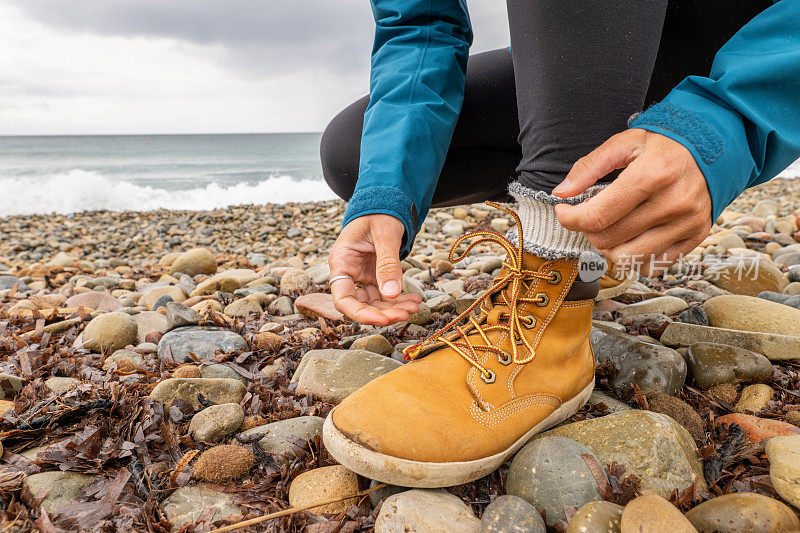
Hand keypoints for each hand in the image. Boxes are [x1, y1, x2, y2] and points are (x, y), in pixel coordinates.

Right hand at [328, 214, 420, 324]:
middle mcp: (348, 271)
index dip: (360, 314)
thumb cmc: (380, 212)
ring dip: (393, 308)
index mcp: (341, 261)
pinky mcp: (374, 275)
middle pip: (359, 304)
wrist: (385, 201)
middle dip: (382, 313)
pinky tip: (414, 299)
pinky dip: (398, 299)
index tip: (383, 319)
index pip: (343, 298)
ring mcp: (361, 275)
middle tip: (405, 314)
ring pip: (374, 302)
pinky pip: (384, 293)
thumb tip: (391, 295)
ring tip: (415, 306)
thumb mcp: (385, 235)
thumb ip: (388, 264)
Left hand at [552, 129, 711, 276]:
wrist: (718, 146)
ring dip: (609, 247)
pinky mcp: (695, 238)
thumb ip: (590, 166)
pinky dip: (634, 258)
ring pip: (629, 259)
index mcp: (653, 175)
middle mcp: (673, 203)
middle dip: (589, 230)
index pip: (598, 216)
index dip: (571, 218)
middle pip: (610, 239)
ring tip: (611, 226)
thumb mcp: (626, 142)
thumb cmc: (666, 144)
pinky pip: (653, 266)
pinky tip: (632, 236)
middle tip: (590, 213)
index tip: (564, 211)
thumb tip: (561, 193)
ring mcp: (687, 224)